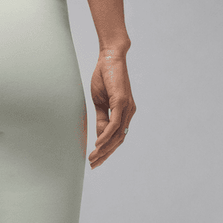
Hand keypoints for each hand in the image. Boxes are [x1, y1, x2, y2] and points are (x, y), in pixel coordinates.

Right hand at [89, 49, 135, 168]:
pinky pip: (114, 124)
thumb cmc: (104, 77)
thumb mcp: (100, 102)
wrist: (110, 57)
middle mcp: (129, 112)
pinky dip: (106, 136)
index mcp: (124, 113)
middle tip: (93, 164)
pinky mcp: (122, 102)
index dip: (106, 150)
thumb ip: (101, 119)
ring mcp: (127, 108)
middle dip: (105, 154)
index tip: (95, 160)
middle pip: (118, 140)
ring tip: (93, 158)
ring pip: (117, 135)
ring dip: (104, 149)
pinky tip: (98, 144)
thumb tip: (99, 136)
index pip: (116, 137)